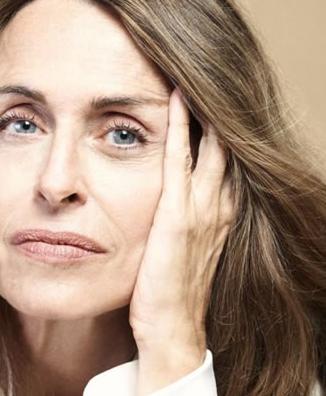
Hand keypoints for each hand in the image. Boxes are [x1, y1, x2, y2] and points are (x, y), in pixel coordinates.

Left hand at [128, 87, 234, 393]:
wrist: (171, 325)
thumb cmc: (172, 285)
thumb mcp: (185, 245)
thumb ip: (185, 216)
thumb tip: (172, 194)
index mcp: (219, 211)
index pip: (223, 155)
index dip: (218, 123)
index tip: (206, 91)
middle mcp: (218, 204)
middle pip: (224, 143)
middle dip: (217, 107)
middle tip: (205, 69)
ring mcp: (202, 209)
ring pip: (209, 144)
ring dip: (203, 108)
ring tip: (193, 71)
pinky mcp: (178, 216)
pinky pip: (180, 160)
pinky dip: (181, 128)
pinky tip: (176, 101)